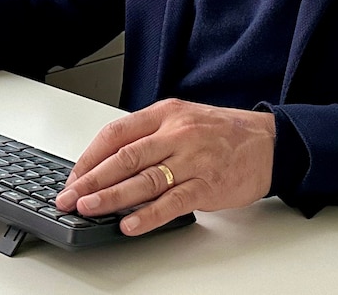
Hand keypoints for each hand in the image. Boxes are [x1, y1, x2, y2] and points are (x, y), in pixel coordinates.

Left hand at [55, 98, 275, 235]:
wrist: (268, 142)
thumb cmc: (224, 132)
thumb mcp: (185, 119)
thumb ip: (152, 135)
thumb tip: (110, 163)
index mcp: (168, 113)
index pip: (117, 133)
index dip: (90, 156)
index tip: (73, 175)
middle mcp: (177, 133)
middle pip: (125, 157)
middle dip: (90, 179)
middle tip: (69, 197)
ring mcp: (193, 159)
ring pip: (143, 179)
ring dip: (111, 197)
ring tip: (88, 209)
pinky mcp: (207, 184)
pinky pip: (172, 202)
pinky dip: (148, 215)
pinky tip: (129, 224)